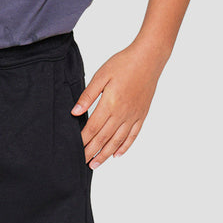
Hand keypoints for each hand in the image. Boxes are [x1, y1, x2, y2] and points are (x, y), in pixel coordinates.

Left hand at [71, 46, 162, 165]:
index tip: (73, 149)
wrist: (149, 58)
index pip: (93, 127)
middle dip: (91, 152)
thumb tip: (75, 112)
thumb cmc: (123, 63)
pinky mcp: (142, 114)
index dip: (83, 140)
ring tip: (95, 164)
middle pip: (104, 138)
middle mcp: (122, 113)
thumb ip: (88, 96)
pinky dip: (124, 146)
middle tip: (81, 163)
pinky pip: (133, 135)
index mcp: (110, 103)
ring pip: (118, 140)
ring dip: (106, 154)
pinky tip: (117, 155)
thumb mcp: (101, 75)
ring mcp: (134, 115)